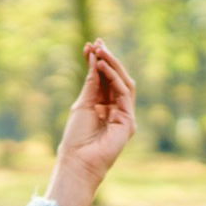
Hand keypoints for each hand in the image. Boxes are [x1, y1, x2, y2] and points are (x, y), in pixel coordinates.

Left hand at [47, 39, 135, 205]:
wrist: (78, 162)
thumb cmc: (76, 137)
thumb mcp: (82, 104)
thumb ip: (91, 84)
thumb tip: (95, 59)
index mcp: (103, 106)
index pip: (105, 79)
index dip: (99, 61)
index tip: (90, 44)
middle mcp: (116, 109)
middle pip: (116, 79)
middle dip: (108, 59)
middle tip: (98, 43)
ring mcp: (124, 115)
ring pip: (124, 83)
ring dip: (112, 65)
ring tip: (100, 51)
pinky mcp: (128, 122)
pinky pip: (124, 94)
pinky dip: (114, 78)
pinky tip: (103, 66)